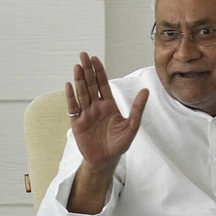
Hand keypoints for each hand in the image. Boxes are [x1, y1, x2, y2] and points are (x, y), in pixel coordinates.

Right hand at [66, 52, 148, 172]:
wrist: (105, 160)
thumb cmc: (119, 144)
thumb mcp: (131, 126)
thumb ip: (137, 108)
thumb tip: (146, 91)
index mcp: (109, 105)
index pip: (103, 84)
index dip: (99, 71)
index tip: (95, 59)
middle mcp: (96, 106)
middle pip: (91, 84)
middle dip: (87, 70)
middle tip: (83, 55)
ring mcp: (86, 113)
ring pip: (82, 93)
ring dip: (79, 80)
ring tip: (77, 67)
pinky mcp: (77, 122)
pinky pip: (73, 107)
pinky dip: (71, 96)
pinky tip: (69, 85)